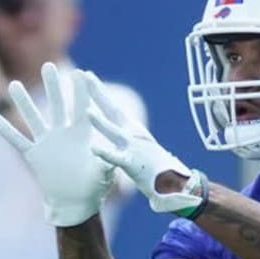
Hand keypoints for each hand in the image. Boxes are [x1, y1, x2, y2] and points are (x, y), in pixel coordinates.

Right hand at [0, 62, 114, 226]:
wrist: (76, 203)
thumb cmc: (94, 188)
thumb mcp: (103, 173)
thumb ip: (106, 161)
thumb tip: (112, 154)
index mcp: (82, 134)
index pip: (82, 107)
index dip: (81, 91)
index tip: (80, 72)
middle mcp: (63, 133)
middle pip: (57, 105)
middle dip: (53, 86)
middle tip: (48, 66)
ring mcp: (47, 143)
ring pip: (33, 118)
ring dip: (24, 103)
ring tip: (14, 85)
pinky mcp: (35, 155)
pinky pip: (18, 141)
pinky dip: (6, 131)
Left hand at [82, 72, 203, 215]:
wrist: (175, 184)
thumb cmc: (156, 168)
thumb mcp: (140, 148)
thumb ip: (127, 139)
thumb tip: (120, 130)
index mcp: (132, 129)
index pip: (112, 106)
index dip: (99, 91)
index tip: (87, 75)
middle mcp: (133, 134)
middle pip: (113, 109)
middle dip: (98, 92)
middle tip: (84, 75)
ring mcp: (134, 148)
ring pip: (114, 132)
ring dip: (101, 122)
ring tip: (86, 111)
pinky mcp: (133, 164)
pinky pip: (118, 158)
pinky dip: (106, 153)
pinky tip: (94, 148)